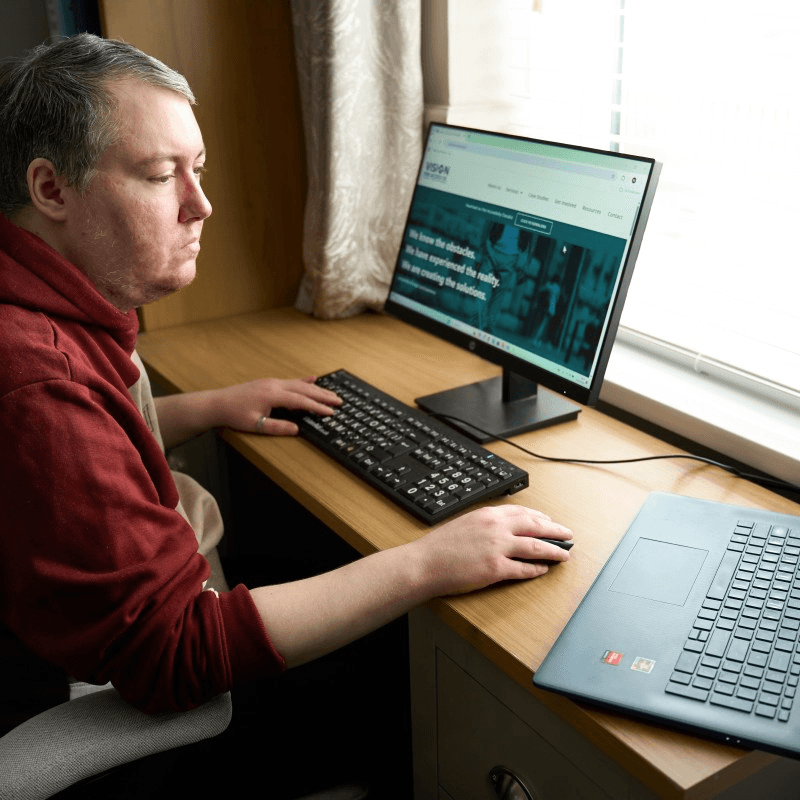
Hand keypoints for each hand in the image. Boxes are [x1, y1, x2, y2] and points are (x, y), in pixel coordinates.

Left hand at [215, 377, 340, 435]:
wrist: (218, 403)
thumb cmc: (235, 414)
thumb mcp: (256, 425)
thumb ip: (277, 427)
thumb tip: (296, 430)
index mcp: (273, 395)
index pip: (301, 401)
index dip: (317, 407)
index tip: (330, 412)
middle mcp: (275, 385)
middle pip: (305, 389)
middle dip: (323, 395)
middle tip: (339, 401)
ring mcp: (273, 382)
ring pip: (300, 384)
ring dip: (317, 388)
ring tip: (331, 394)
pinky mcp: (270, 382)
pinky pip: (292, 381)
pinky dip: (304, 380)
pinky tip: (313, 379)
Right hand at [410, 504, 571, 595]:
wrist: (424, 563)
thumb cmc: (440, 546)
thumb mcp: (465, 523)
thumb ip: (486, 524)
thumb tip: (504, 529)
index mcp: (488, 514)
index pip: (522, 512)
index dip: (541, 517)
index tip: (550, 521)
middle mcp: (495, 528)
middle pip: (535, 527)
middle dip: (556, 531)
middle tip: (568, 535)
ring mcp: (497, 548)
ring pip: (535, 547)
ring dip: (554, 550)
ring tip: (565, 554)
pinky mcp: (495, 569)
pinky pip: (523, 569)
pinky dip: (536, 569)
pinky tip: (543, 569)